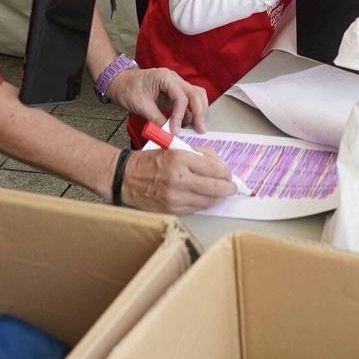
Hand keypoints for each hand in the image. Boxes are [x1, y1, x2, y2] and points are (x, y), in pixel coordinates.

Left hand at [107, 64, 209, 132]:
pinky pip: (188, 103)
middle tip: (200, 129)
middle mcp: (174, 79)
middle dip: (200, 112)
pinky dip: (190, 114)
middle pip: (196, 94)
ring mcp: (176, 86)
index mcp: (165, 77)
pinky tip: (186, 126)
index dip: (180, 115)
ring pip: (196, 97)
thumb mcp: (140, 105)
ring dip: (199, 112)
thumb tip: (168, 134)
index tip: (175, 130)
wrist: (120, 82)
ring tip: (196, 128)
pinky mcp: (174, 95)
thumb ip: (156, 119)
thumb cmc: (127, 88)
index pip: (181, 97)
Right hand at [118, 145, 239, 214]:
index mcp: (180, 159)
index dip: (227, 173)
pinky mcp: (172, 210)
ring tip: (218, 192)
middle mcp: (179, 180)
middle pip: (216, 188)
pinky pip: (196, 209)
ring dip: (216, 197)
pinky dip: (202, 203)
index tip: (229, 174)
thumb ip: (199, 156)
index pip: (215, 169)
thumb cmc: (150, 162)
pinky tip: (202, 197)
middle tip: (232, 188)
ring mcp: (175, 198)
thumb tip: (220, 167)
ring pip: (208, 201)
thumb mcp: (175, 149)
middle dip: (228, 188)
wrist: (126, 178)